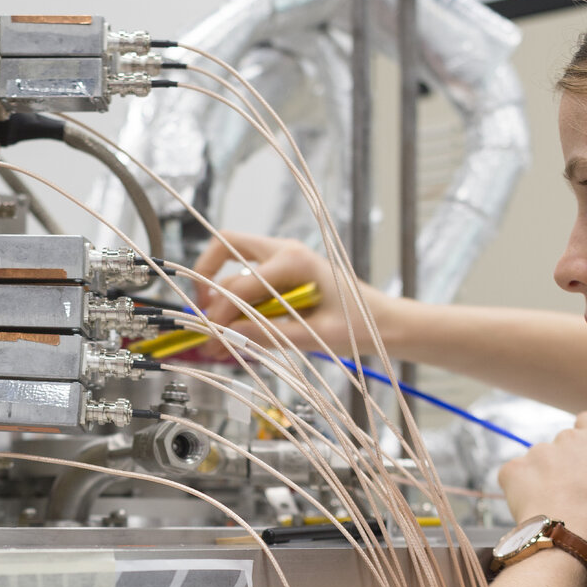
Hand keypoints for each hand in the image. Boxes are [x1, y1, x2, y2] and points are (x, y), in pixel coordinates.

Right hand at [192, 231, 397, 359]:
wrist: (384, 322)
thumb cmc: (357, 326)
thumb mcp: (312, 337)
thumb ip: (268, 336)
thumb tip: (227, 338)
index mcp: (294, 262)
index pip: (239, 284)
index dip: (219, 314)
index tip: (210, 339)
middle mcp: (285, 250)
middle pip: (224, 246)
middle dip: (206, 280)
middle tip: (202, 316)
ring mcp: (283, 255)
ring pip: (232, 258)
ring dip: (218, 289)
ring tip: (216, 328)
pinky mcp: (283, 268)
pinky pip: (247, 273)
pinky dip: (235, 295)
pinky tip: (235, 324)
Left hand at [497, 412, 586, 561]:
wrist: (572, 535)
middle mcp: (567, 437)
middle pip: (564, 443)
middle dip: (566, 462)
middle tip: (573, 491)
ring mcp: (538, 451)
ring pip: (539, 460)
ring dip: (544, 476)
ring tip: (554, 505)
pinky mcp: (514, 469)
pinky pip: (515, 475)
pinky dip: (521, 488)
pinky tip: (534, 507)